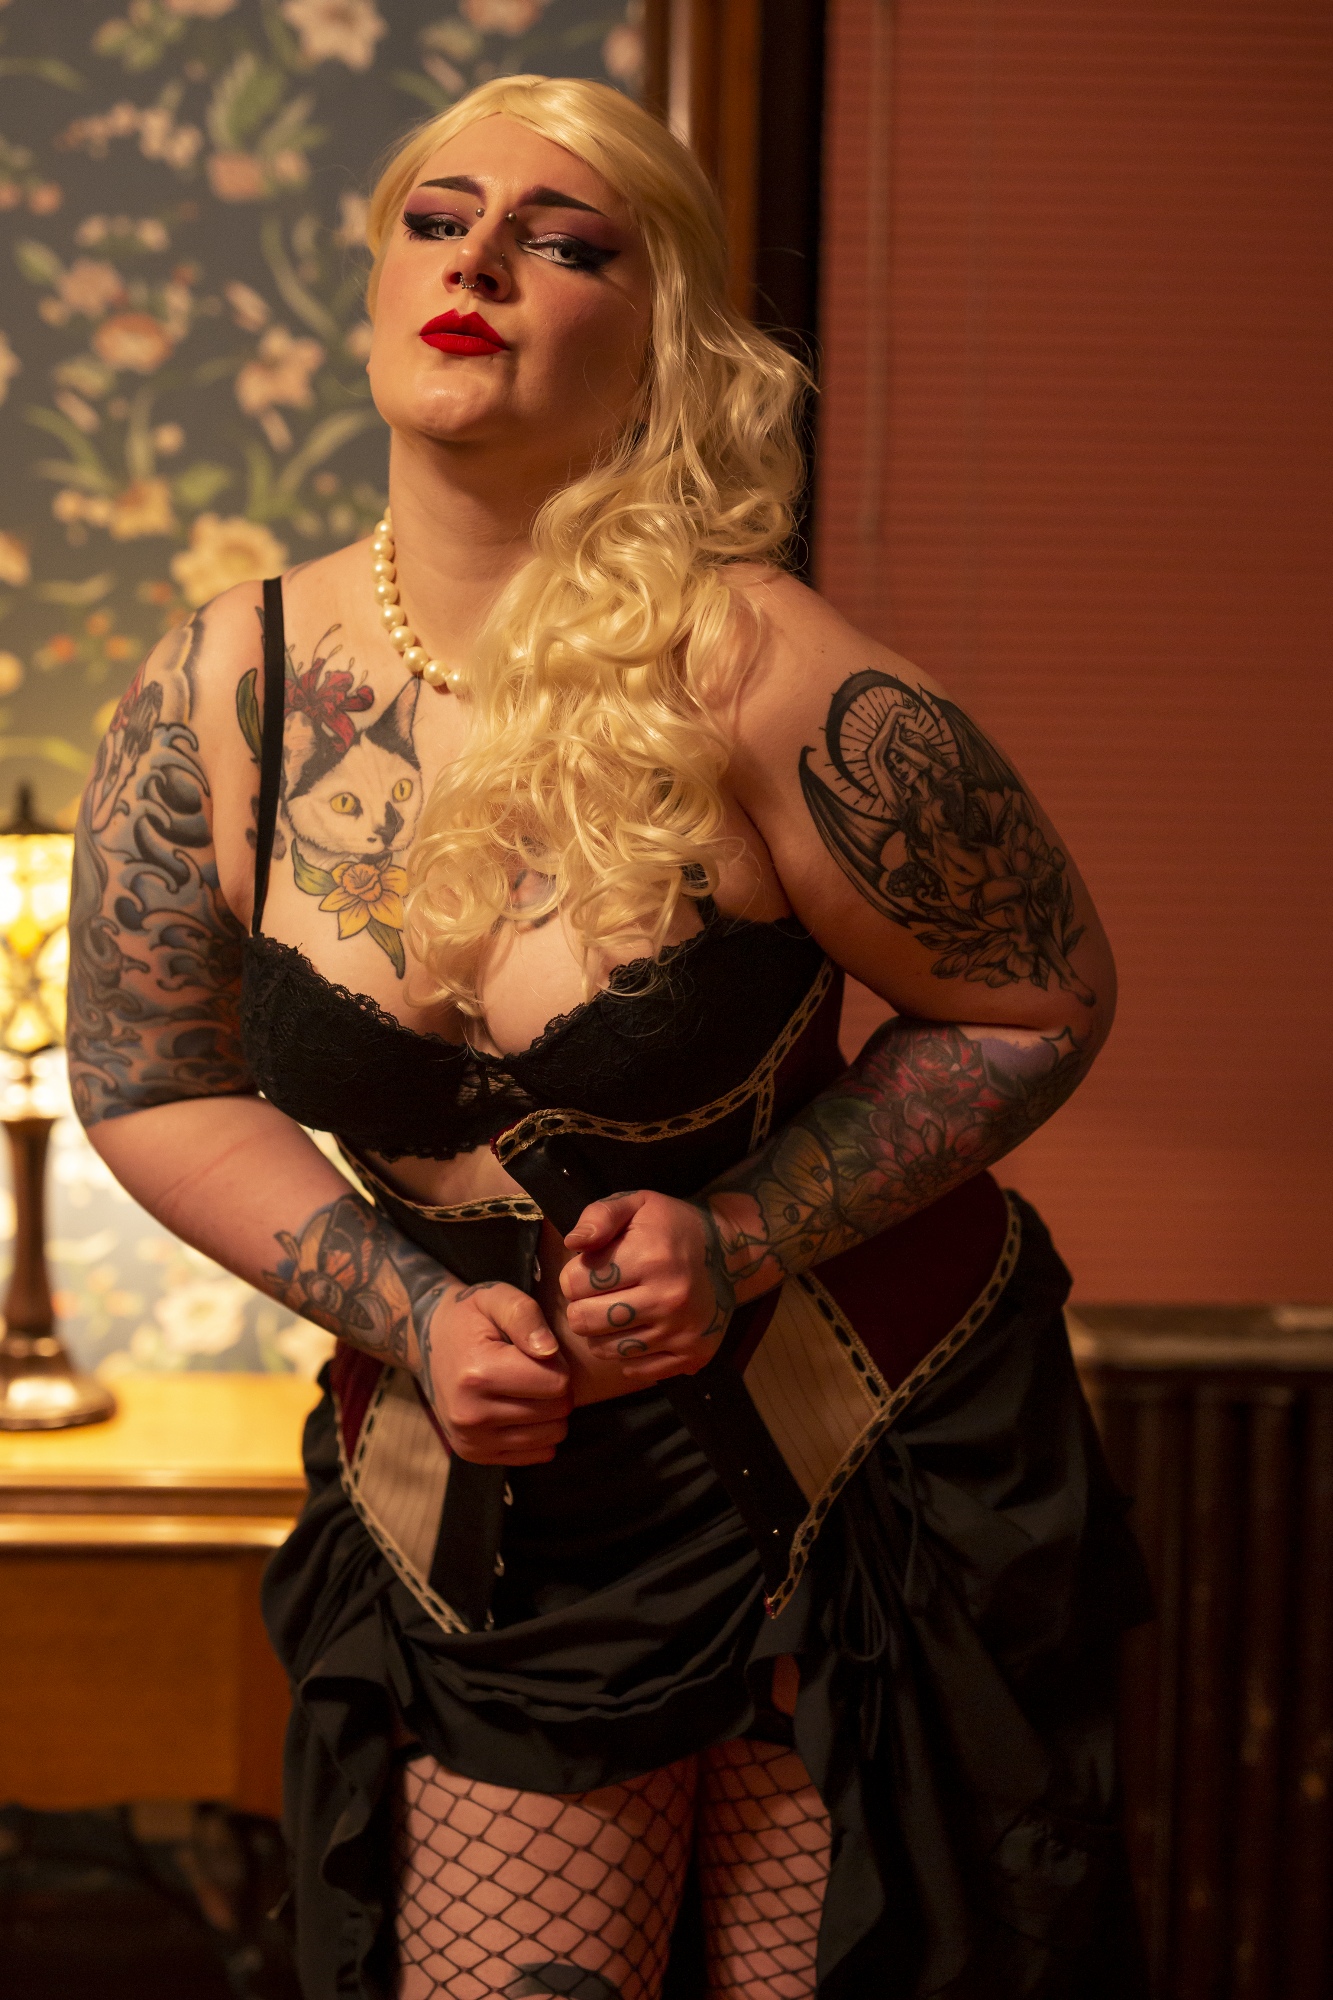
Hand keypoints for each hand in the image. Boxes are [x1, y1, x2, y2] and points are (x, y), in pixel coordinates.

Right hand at [417, 1281, 570, 1464]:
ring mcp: (471, 1440)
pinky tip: (519, 1408)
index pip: (557, 1383)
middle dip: (556, 1387)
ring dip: (549, 1411)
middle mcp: (471, 1415)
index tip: (537, 1351)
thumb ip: (526, 1316)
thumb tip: (549, 1351)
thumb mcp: (496, 1297)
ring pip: (553, 1436)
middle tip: (532, 1368)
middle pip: (557, 1411)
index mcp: (478, 1374)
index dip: (558, 1363)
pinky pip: (539, 1454)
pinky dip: (538, 1432)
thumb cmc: (471, 1316)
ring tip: (525, 1387)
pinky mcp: (475, 1454)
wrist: (429, 1341)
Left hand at [559, 1191, 733, 1384]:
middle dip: (582, 1306)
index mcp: (650, 1257)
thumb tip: (573, 1243)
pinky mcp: (693, 1355)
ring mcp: (682, 1331)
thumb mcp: (636, 1204)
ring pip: (605, 1350)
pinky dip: (629, 1354)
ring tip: (618, 1310)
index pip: (573, 1283)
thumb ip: (599, 1217)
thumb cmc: (671, 1227)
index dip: (575, 1275)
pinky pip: (635, 1369)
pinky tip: (640, 1329)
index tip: (592, 1270)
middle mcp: (668, 1298)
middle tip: (600, 1294)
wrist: (727, 1254)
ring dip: (602, 1332)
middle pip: (584, 1321)